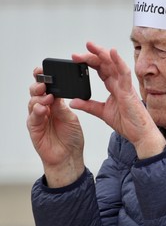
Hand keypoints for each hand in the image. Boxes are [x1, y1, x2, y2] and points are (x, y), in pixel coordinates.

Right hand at [27, 67, 84, 186]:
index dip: (44, 78)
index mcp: (56, 103)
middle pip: (37, 92)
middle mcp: (45, 108)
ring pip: (33, 102)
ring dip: (39, 97)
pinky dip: (36, 111)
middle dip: (39, 84)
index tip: (43, 69)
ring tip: (46, 96)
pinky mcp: (34, 128)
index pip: (48, 87)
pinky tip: (42, 108)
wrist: (69, 156)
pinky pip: (32, 117)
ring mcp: (38, 117)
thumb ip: (62, 107)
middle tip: (44, 82)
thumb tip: (55, 93)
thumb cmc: (72, 137)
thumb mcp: (71, 118)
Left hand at [70, 42, 165, 158]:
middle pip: (105, 64)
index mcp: (113, 87)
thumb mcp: (102, 113)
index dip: (89, 62)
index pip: (100, 69)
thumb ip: (88, 106)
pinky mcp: (129, 91)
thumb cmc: (128, 123)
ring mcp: (125, 85)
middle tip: (76, 53)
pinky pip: (124, 73)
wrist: (140, 134)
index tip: (75, 58)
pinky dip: (119, 62)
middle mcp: (119, 83)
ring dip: (102, 54)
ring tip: (90, 47)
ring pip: (113, 64)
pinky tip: (112, 52)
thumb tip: (73, 102)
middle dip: (91, 55)